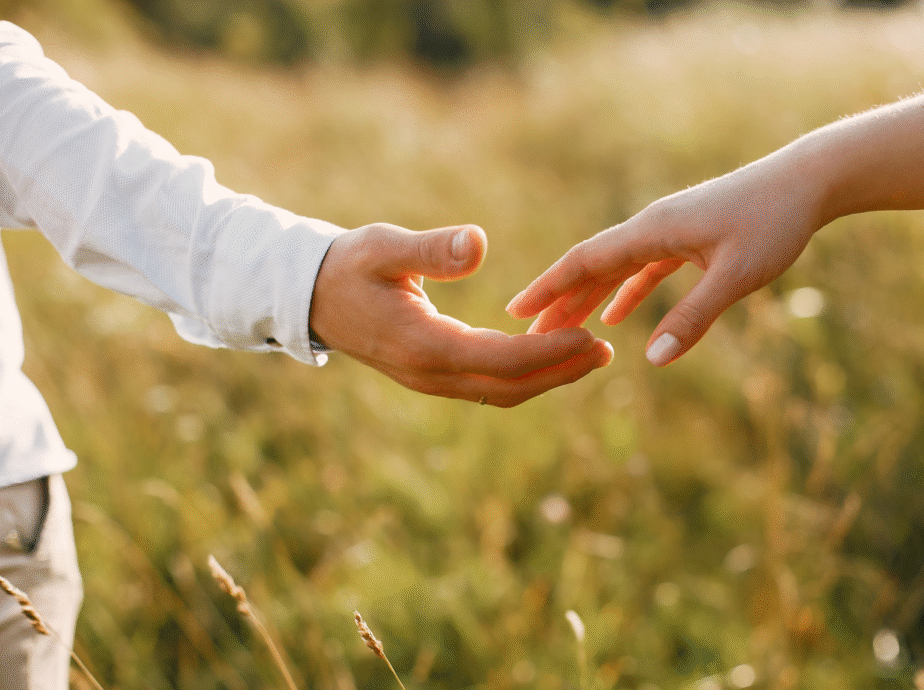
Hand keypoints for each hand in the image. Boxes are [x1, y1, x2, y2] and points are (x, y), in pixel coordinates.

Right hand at [309, 222, 612, 406]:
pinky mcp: (434, 375)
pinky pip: (488, 385)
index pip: (500, 360)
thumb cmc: (347, 265)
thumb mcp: (382, 247)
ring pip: (501, 392)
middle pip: (509, 387)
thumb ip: (430, 249)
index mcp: (423, 346)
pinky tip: (549, 352)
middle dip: (561, 372)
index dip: (549, 352)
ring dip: (547, 377)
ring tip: (590, 354)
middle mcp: (430, 374)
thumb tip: (478, 243)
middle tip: (606, 351)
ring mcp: (432, 380)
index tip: (590, 336)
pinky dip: (524, 373)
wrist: (311, 297)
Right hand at [506, 155, 822, 365]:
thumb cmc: (774, 222)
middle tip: (529, 336)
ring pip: (615, 268)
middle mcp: (651, 227)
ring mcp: (668, 231)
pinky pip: (643, 269)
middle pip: (592, 267)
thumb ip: (694, 316)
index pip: (585, 261)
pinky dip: (625, 293)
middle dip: (560, 302)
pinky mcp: (687, 237)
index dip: (549, 287)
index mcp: (652, 230)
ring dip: (588, 299)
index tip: (516, 311)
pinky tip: (618, 317)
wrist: (806, 181)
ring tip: (562, 330)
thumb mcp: (735, 275)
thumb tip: (653, 358)